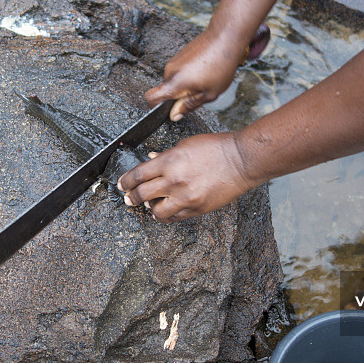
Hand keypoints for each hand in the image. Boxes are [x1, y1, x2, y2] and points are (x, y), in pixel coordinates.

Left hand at [117, 132, 257, 221]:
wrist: (241, 160)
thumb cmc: (216, 148)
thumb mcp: (186, 145)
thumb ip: (166, 155)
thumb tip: (151, 160)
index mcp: (169, 162)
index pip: (138, 174)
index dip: (126, 181)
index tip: (122, 184)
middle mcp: (174, 181)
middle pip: (142, 194)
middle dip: (131, 197)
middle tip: (128, 198)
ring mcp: (186, 197)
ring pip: (157, 211)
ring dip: (149, 209)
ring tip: (149, 206)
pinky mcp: (196, 209)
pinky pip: (175, 217)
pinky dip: (167, 215)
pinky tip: (166, 211)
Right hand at [145, 28, 247, 120]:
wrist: (224, 37)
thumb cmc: (220, 65)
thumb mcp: (209, 94)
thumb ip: (189, 106)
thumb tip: (174, 115)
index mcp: (175, 83)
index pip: (151, 97)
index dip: (155, 106)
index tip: (169, 109)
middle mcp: (170, 71)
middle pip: (167, 90)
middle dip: (180, 96)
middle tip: (200, 92)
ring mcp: (174, 61)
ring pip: (175, 81)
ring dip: (187, 85)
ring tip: (206, 79)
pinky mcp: (180, 55)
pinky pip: (180, 71)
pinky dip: (189, 75)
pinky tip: (205, 71)